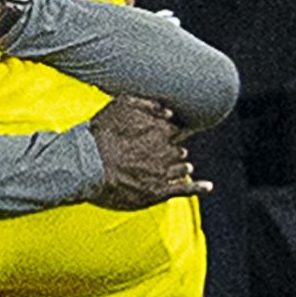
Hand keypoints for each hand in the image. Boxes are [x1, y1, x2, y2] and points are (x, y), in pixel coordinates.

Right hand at [87, 96, 203, 207]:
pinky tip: (208, 187)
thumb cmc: (100, 135)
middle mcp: (167, 151)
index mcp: (161, 130)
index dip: (170, 134)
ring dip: (180, 167)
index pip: (176, 131)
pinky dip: (199, 188)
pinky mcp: (159, 192)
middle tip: (159, 155)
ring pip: (183, 168)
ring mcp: (164, 172)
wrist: (88, 165)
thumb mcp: (119, 105)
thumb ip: (147, 104)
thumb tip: (169, 112)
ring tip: (173, 168)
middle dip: (173, 151)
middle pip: (180, 150)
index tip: (164, 136)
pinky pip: (185, 189)